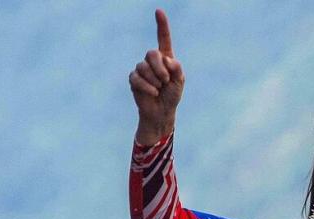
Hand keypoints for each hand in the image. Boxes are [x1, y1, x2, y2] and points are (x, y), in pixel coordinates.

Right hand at [130, 9, 184, 144]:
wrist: (162, 112)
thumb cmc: (172, 96)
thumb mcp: (179, 82)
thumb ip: (177, 69)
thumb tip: (167, 59)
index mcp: (166, 58)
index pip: (163, 38)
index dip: (161, 25)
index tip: (158, 11)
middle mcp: (152, 61)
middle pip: (151, 53)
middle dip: (159, 67)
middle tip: (166, 80)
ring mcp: (141, 69)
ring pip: (143, 66)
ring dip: (154, 79)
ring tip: (159, 88)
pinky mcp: (134, 79)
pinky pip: (136, 78)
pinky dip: (146, 86)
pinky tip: (153, 93)